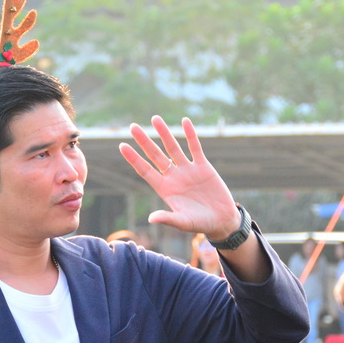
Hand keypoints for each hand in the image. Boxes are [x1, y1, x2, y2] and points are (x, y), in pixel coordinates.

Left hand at [118, 116, 239, 239]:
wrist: (222, 220)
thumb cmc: (200, 224)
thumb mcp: (184, 222)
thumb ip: (168, 218)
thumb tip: (151, 218)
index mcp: (165, 189)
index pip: (145, 170)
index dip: (134, 158)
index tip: (122, 145)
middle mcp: (173, 177)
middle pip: (155, 155)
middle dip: (144, 141)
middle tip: (133, 126)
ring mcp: (188, 170)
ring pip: (173, 148)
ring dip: (164, 133)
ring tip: (155, 118)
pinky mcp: (203, 166)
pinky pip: (195, 147)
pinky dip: (191, 134)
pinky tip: (185, 121)